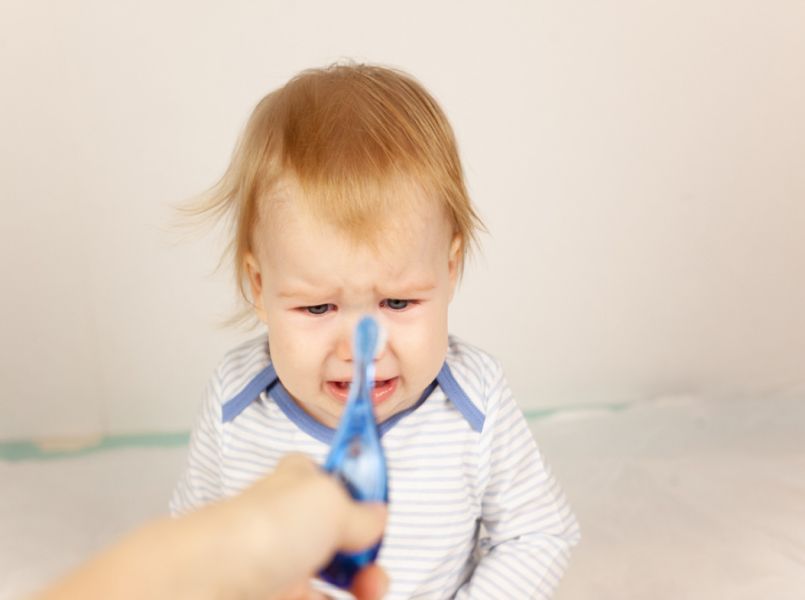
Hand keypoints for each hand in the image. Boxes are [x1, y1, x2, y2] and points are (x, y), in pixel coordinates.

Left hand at [235, 454, 388, 598]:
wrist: (208, 584)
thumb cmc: (263, 529)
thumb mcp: (331, 502)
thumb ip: (361, 512)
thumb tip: (376, 518)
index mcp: (299, 484)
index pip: (333, 482)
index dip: (360, 498)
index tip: (379, 518)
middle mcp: (290, 523)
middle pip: (339, 539)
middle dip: (368, 557)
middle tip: (374, 571)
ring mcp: (282, 567)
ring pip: (332, 580)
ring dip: (362, 587)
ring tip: (370, 593)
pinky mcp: (276, 599)